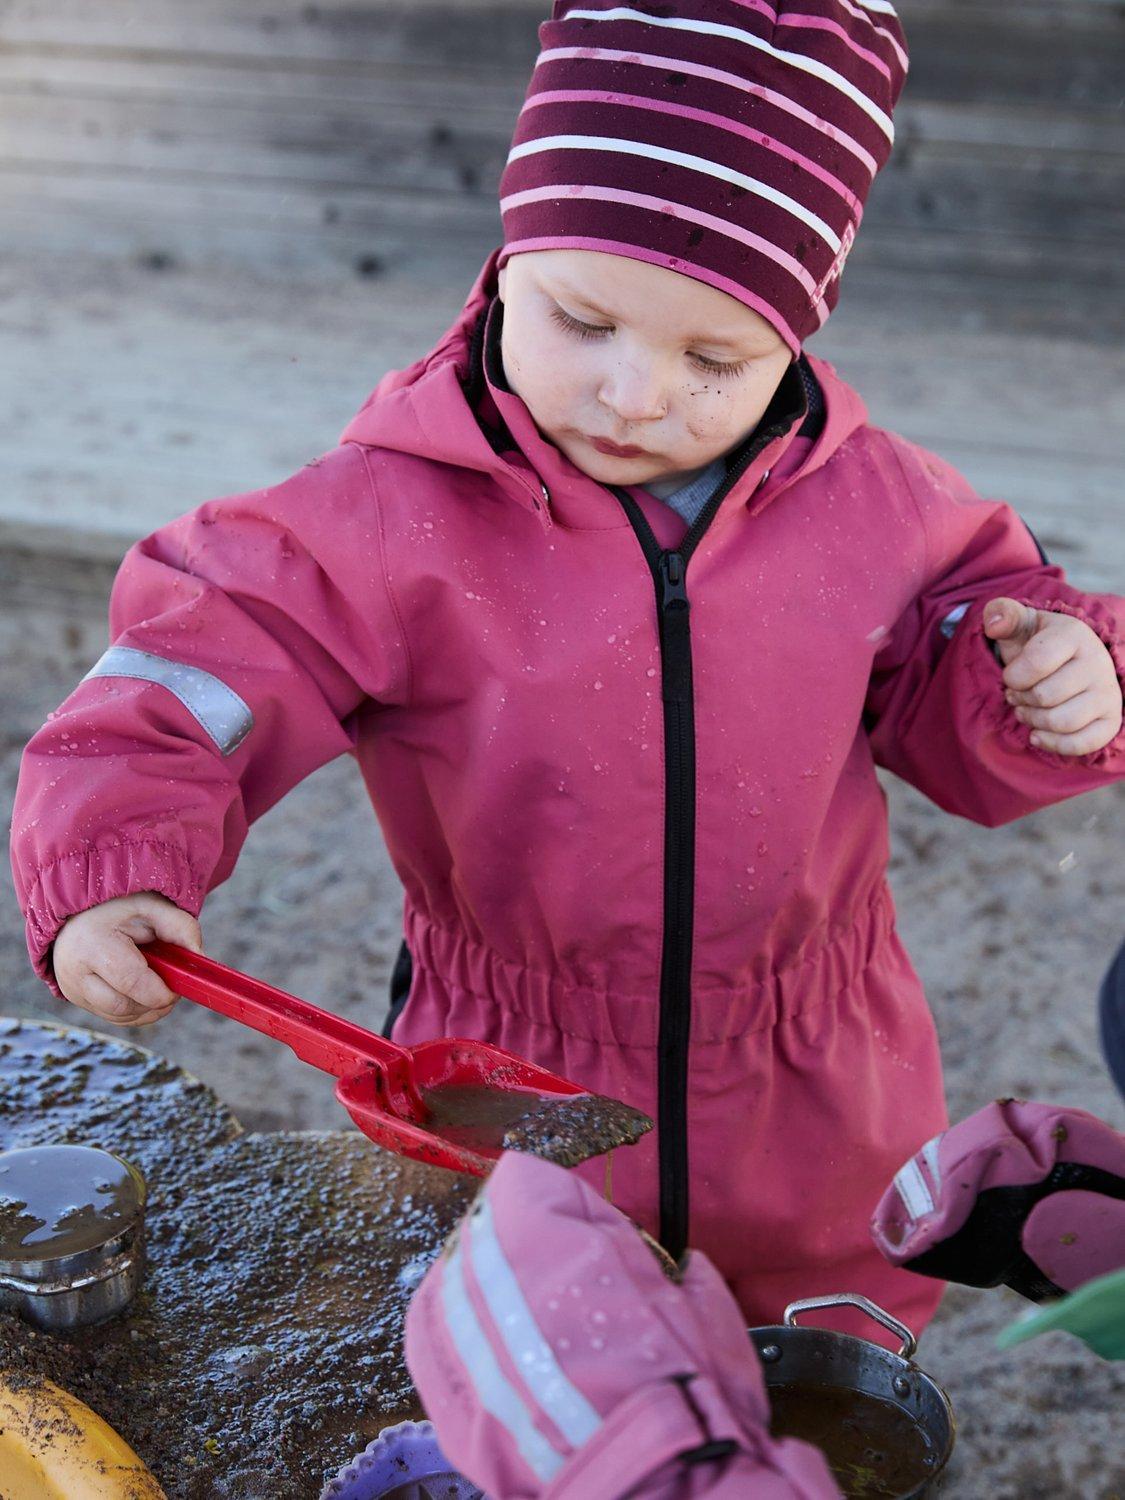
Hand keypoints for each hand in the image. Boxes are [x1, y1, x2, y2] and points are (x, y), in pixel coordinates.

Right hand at [52, 892, 202, 1026]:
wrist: (81, 911)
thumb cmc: (120, 908)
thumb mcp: (153, 906)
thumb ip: (181, 928)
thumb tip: (199, 960)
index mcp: (92, 944)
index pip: (131, 983)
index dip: (161, 992)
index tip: (178, 987)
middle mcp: (75, 971)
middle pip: (123, 1006)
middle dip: (154, 1003)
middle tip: (171, 987)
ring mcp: (71, 988)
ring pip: (118, 1016)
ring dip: (146, 1009)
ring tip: (157, 984)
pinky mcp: (75, 998)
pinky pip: (111, 1016)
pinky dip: (135, 1010)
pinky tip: (144, 991)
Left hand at [984, 598, 1122, 754]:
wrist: (1068, 662)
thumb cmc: (1037, 644)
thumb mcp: (1020, 624)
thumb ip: (1002, 614)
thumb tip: (994, 624)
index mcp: (1074, 635)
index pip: (1036, 663)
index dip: (1014, 677)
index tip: (1012, 675)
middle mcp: (1098, 662)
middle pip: (1045, 696)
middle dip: (1021, 699)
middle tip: (1017, 695)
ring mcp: (1108, 693)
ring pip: (1061, 722)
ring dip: (1033, 721)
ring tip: (1027, 710)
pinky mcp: (1110, 720)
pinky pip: (1081, 744)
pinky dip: (1053, 744)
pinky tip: (1038, 734)